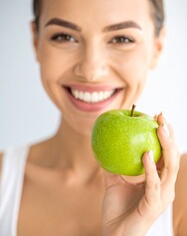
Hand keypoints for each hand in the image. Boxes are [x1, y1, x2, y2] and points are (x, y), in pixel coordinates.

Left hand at [102, 113, 179, 235]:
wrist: (114, 234)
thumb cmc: (118, 210)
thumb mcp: (114, 182)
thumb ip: (113, 166)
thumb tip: (105, 147)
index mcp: (157, 181)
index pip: (164, 155)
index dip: (164, 136)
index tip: (157, 117)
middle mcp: (164, 187)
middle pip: (171, 157)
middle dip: (169, 135)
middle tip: (161, 116)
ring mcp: (161, 196)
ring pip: (169, 168)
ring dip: (165, 146)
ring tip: (160, 128)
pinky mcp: (154, 205)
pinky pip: (154, 184)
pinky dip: (150, 168)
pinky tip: (145, 153)